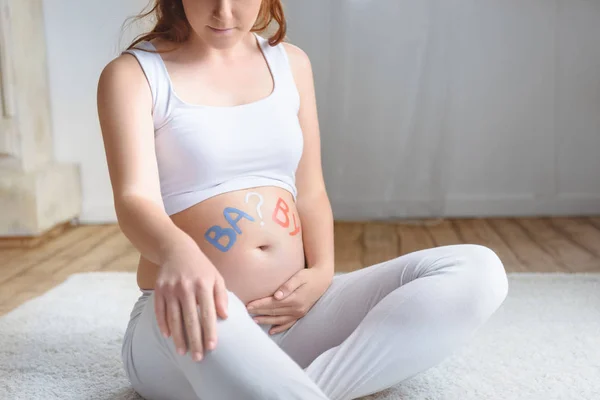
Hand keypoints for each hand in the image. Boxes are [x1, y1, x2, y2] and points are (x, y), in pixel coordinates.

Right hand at [154, 239, 228, 361]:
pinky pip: (160, 311)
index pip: (207, 313)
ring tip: (183, 352)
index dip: (209, 331)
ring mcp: (170, 289)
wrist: (177, 249)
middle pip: (190, 319)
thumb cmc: (201, 267)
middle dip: (194, 340)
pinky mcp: (159, 290)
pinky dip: (164, 325)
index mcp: (203, 284)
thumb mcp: (216, 277)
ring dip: (178, 337)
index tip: (212, 347)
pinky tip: (169, 336)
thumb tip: (224, 316)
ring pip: (174, 318)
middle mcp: (186, 287)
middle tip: (198, 358)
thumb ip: (221, 296)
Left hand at [246, 267, 331, 334]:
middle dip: (259, 312)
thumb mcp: (299, 277)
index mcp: (295, 299)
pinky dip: (280, 328)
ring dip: (266, 321)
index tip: (248, 305)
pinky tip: (271, 331)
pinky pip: (288, 324)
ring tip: (254, 321)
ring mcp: (299, 313)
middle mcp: (297, 309)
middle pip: (274, 312)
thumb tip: (277, 296)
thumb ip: (288, 286)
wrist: (322, 280)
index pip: (273, 303)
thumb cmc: (308, 276)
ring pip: (279, 320)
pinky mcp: (300, 314)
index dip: (260, 304)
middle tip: (246, 312)